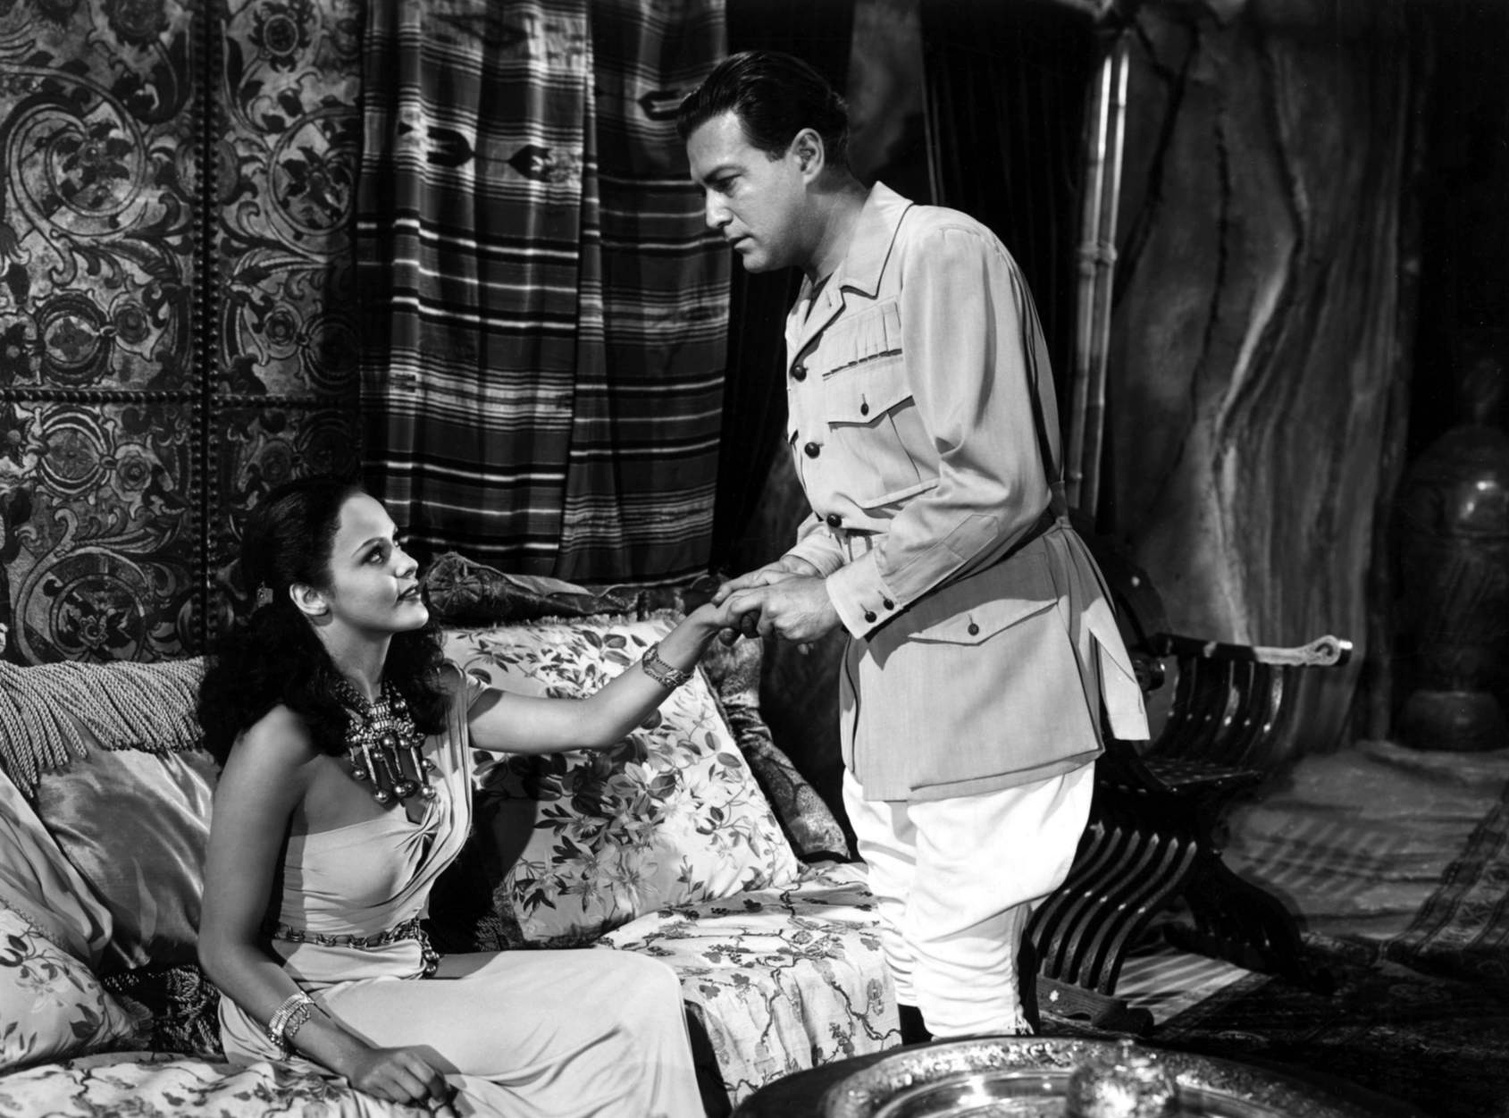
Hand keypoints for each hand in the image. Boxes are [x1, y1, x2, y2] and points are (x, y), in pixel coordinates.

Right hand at [346, 1046, 454, 1111]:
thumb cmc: (390, 1061)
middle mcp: (394, 1065)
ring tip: (406, 1093)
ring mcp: (381, 1076)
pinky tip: (392, 1092)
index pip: (429, 1076)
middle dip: (424, 1098)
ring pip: (405, 1099)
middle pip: (419, 1091)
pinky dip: (395, 1100)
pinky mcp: (370, 1087)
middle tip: (423, 1098)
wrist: (360, 1060)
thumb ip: (428, 1070)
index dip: (438, 1090)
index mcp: (407, 1056)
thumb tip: (445, 1088)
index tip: (441, 1097)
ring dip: (409, 1100)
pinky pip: (391, 1100)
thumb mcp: (409, 1059)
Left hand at [724, 576, 840, 644]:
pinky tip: (801, 623)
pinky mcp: (792, 637)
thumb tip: (749, 583)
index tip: (733, 618)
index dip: (732, 614)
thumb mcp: (786, 576)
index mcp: (767, 595)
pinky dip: (791, 635)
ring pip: (772, 635)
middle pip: (756, 627)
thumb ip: (765, 578)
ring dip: (779, 630)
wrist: (834, 600)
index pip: (738, 606)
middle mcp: (771, 611)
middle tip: (780, 616)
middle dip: (764, 625)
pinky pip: (785, 641)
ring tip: (795, 616)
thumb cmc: (810, 587)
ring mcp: (782, 625)